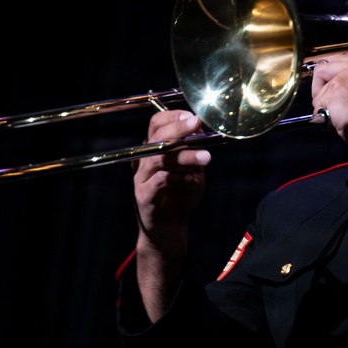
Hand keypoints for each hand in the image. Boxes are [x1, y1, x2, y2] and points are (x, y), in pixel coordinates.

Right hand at [132, 109, 210, 320]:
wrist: (169, 230)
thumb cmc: (180, 196)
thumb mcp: (193, 169)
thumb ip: (195, 150)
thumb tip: (203, 129)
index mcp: (153, 149)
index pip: (156, 123)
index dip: (174, 116)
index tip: (194, 117)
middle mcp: (143, 160)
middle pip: (156, 137)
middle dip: (178, 129)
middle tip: (197, 124)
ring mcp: (141, 178)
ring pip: (159, 158)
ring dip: (185, 155)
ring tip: (207, 157)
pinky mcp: (144, 196)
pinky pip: (161, 180)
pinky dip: (180, 177)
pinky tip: (194, 180)